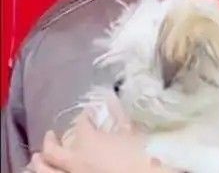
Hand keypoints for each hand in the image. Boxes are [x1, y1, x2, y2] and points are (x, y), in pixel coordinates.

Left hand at [26, 112, 176, 172]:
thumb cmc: (133, 157)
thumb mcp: (130, 135)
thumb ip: (122, 119)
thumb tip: (115, 103)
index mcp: (87, 141)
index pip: (81, 124)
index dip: (84, 117)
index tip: (88, 114)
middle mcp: (73, 160)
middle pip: (52, 150)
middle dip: (49, 141)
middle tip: (50, 134)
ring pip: (45, 171)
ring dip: (38, 163)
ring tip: (35, 158)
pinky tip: (51, 172)